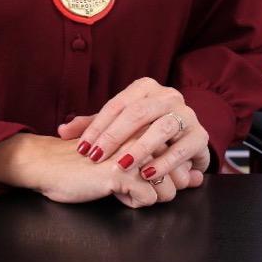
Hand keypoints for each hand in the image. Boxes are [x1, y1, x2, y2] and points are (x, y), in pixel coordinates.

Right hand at [20, 135, 197, 206]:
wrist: (50, 163)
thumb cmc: (92, 161)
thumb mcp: (130, 157)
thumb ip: (167, 165)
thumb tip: (198, 179)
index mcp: (146, 124)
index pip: (181, 158)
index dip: (166, 174)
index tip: (141, 171)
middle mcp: (143, 133)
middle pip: (178, 176)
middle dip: (161, 188)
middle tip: (129, 178)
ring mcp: (134, 151)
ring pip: (168, 190)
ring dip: (146, 194)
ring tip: (120, 183)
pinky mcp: (120, 172)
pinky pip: (148, 199)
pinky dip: (132, 201)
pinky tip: (113, 190)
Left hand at [57, 77, 210, 202]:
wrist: (187, 141)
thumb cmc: (147, 132)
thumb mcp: (120, 126)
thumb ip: (93, 126)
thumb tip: (61, 131)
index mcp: (146, 87)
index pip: (117, 104)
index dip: (97, 127)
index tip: (82, 148)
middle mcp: (167, 95)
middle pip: (137, 112)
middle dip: (114, 137)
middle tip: (96, 157)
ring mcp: (186, 114)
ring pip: (161, 127)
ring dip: (139, 148)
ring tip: (121, 166)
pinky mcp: (200, 136)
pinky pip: (182, 148)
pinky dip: (164, 162)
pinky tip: (147, 174)